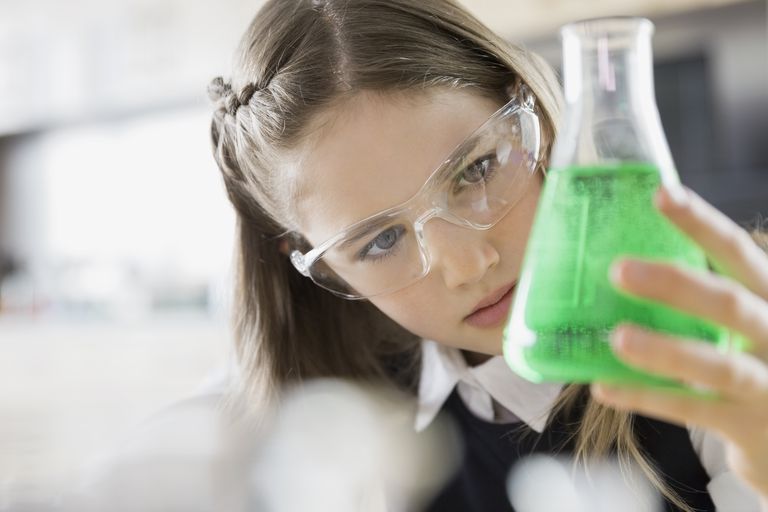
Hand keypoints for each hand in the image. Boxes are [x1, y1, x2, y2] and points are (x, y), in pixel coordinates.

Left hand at [590, 184, 767, 503]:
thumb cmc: (758, 363)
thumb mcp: (748, 322)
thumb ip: (706, 297)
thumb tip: (622, 267)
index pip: (738, 253)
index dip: (701, 223)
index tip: (662, 194)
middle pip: (730, 303)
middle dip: (676, 285)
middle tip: (619, 270)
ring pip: (718, 365)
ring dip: (665, 350)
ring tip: (616, 338)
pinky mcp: (750, 426)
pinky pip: (693, 410)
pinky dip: (647, 398)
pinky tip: (603, 387)